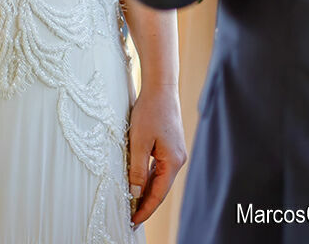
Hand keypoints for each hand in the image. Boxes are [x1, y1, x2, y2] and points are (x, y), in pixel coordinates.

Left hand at [127, 83, 186, 224]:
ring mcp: (175, 152)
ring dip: (146, 191)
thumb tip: (136, 194)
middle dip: (146, 203)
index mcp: (173, 161)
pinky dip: (149, 178)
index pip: (158, 194)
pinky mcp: (170, 145)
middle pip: (160, 188)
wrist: (161, 87)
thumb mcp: (138, 143)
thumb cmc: (149, 112)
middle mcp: (178, 159)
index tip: (133, 222)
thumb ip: (137, 171)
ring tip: (132, 204)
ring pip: (159, 178)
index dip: (145, 210)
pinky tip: (139, 183)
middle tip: (130, 218)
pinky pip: (159, 168)